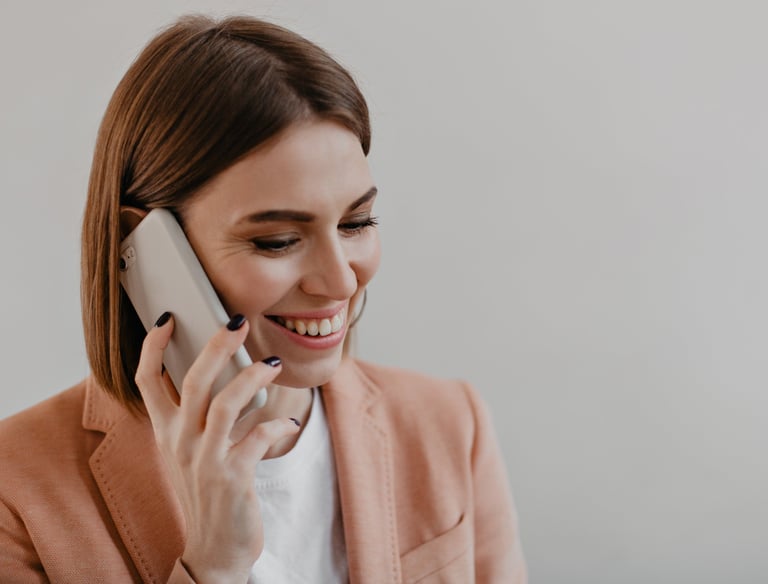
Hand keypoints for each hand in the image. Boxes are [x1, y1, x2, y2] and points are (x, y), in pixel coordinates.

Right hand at [135, 313, 299, 582]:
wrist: (214, 549)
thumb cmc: (206, 491)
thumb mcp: (190, 451)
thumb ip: (198, 415)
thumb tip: (223, 370)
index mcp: (166, 431)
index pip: (146, 381)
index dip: (152, 347)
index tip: (167, 318)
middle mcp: (180, 442)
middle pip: (193, 381)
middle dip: (216, 345)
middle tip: (237, 321)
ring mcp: (204, 460)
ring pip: (226, 404)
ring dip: (253, 377)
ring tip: (273, 364)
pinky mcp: (232, 477)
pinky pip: (258, 438)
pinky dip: (278, 425)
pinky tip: (289, 421)